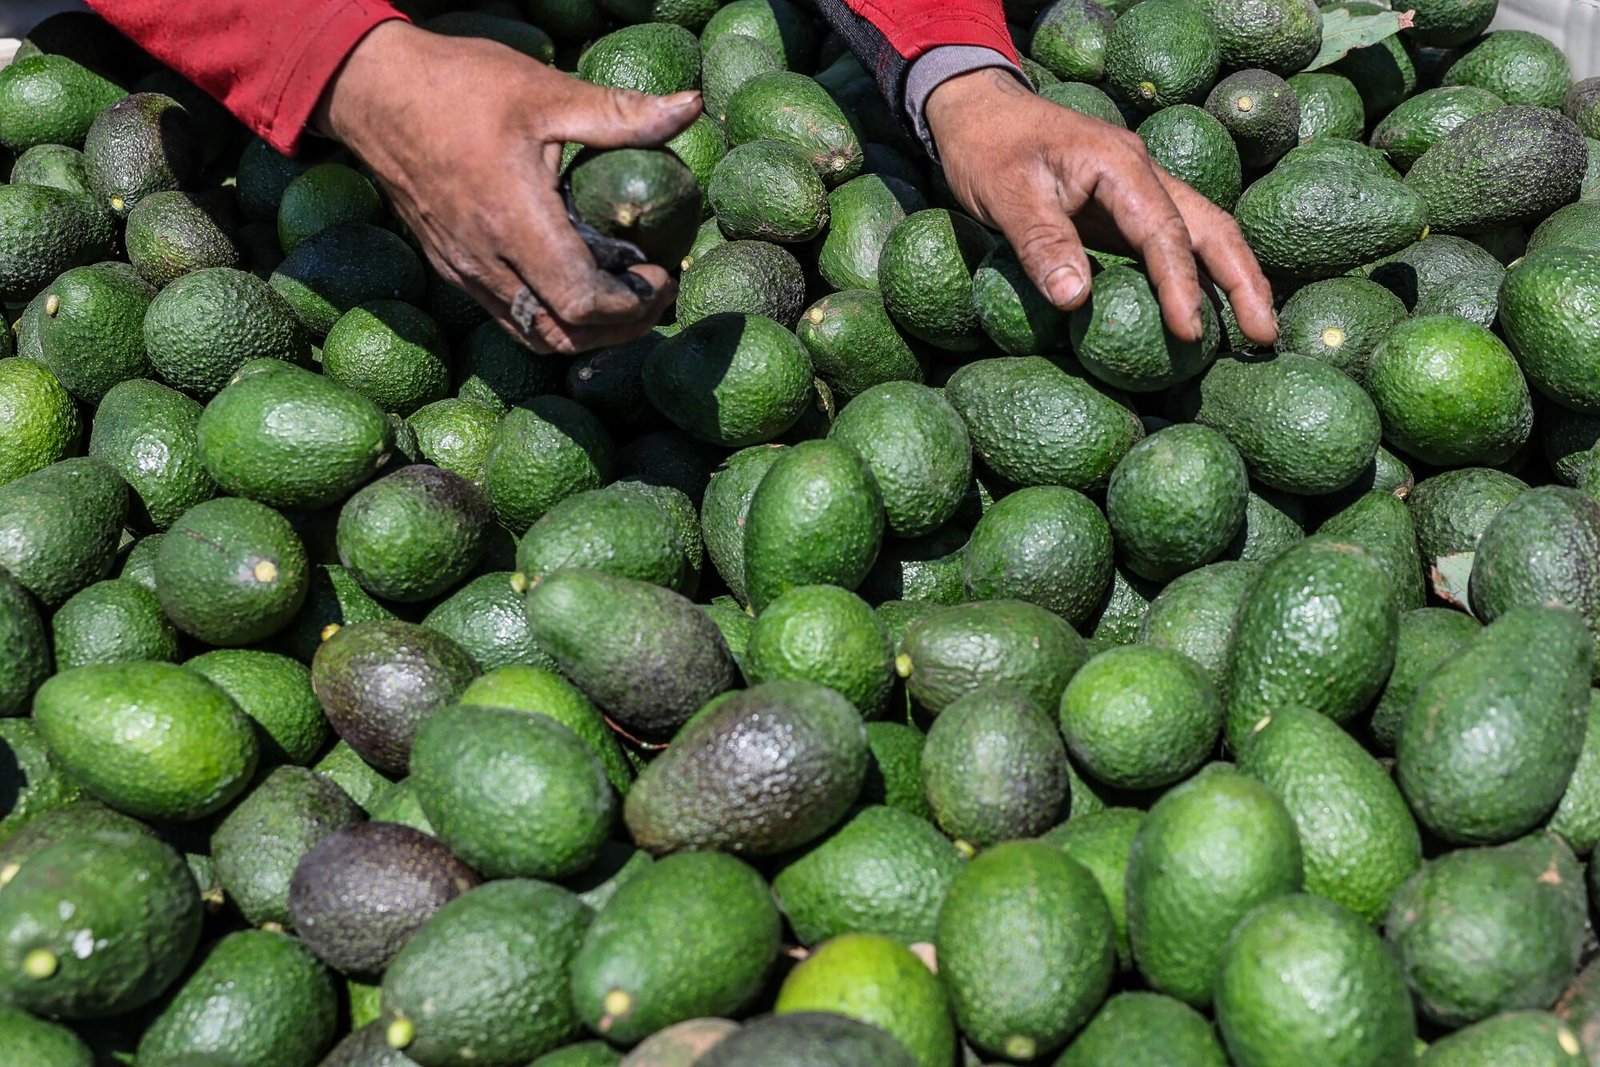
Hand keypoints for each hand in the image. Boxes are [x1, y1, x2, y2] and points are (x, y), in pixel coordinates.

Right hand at [315, 21, 700, 352]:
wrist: (372, 91)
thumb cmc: (459, 86)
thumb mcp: (547, 92)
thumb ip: (622, 113)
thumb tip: (690, 108)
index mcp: (514, 222)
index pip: (582, 303)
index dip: (632, 305)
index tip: (660, 274)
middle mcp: (485, 260)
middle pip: (563, 336)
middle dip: (620, 329)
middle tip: (653, 296)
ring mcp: (463, 270)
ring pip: (533, 336)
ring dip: (585, 333)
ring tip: (622, 301)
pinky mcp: (451, 268)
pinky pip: (507, 317)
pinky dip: (550, 319)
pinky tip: (575, 289)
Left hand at [925, 68, 1277, 346]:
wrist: (980, 113)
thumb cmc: (989, 150)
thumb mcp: (1005, 195)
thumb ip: (1041, 243)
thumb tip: (1076, 300)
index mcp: (1121, 166)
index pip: (1164, 232)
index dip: (1181, 285)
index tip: (1190, 332)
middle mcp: (1144, 175)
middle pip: (1212, 227)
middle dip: (1244, 281)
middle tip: (1264, 336)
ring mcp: (1140, 191)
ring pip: (1203, 232)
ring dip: (1233, 279)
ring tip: (1255, 331)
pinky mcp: (1127, 208)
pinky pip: (1173, 241)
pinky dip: (1199, 274)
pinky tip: (1207, 310)